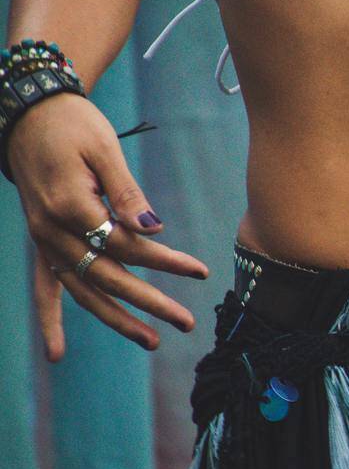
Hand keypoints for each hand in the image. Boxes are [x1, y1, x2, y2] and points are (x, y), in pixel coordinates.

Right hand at [7, 93, 208, 360]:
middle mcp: (52, 231)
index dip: (165, 261)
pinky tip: (57, 354)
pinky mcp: (42, 242)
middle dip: (150, 303)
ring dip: (116, 320)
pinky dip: (51, 319)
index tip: (201, 271)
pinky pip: (45, 288)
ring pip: (82, 290)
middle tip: (187, 323)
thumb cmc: (74, 126)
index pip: (126, 246)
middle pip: (108, 276)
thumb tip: (155, 229)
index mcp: (71, 207)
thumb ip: (128, 193)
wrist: (28, 114)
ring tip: (152, 342)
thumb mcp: (104, 150)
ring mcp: (43, 240)